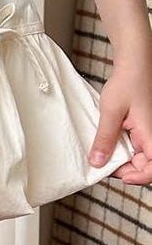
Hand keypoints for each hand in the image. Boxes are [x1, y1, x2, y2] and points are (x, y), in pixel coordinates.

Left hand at [89, 59, 151, 185]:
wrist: (134, 66)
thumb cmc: (127, 83)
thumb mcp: (110, 112)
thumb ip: (105, 138)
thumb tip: (97, 162)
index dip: (140, 178)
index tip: (121, 177)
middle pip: (145, 166)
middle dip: (125, 170)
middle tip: (103, 163)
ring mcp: (147, 134)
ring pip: (138, 158)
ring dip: (122, 160)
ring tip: (103, 153)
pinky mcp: (141, 130)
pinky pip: (134, 147)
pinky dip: (121, 150)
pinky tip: (108, 144)